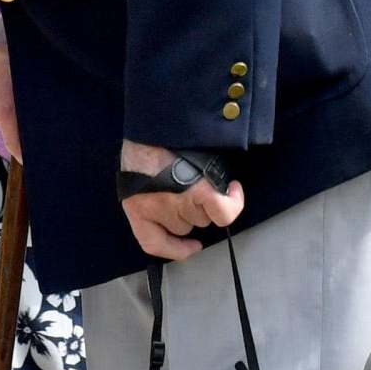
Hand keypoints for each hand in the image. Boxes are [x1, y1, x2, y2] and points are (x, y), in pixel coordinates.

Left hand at [119, 141, 246, 261]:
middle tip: (191, 182)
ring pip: (203, 217)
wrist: (153, 120)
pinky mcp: (199, 191)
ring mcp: (179, 202)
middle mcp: (157, 210)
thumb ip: (152, 191)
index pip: (152, 242)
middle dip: (190, 211)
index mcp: (135, 205)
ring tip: (206, 175)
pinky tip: (234, 190)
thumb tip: (175, 193)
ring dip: (208, 203)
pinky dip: (232, 204)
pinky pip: (222, 212)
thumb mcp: (139, 172)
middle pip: (184, 225)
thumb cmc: (145, 140)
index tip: (193, 245)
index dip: (174, 249)